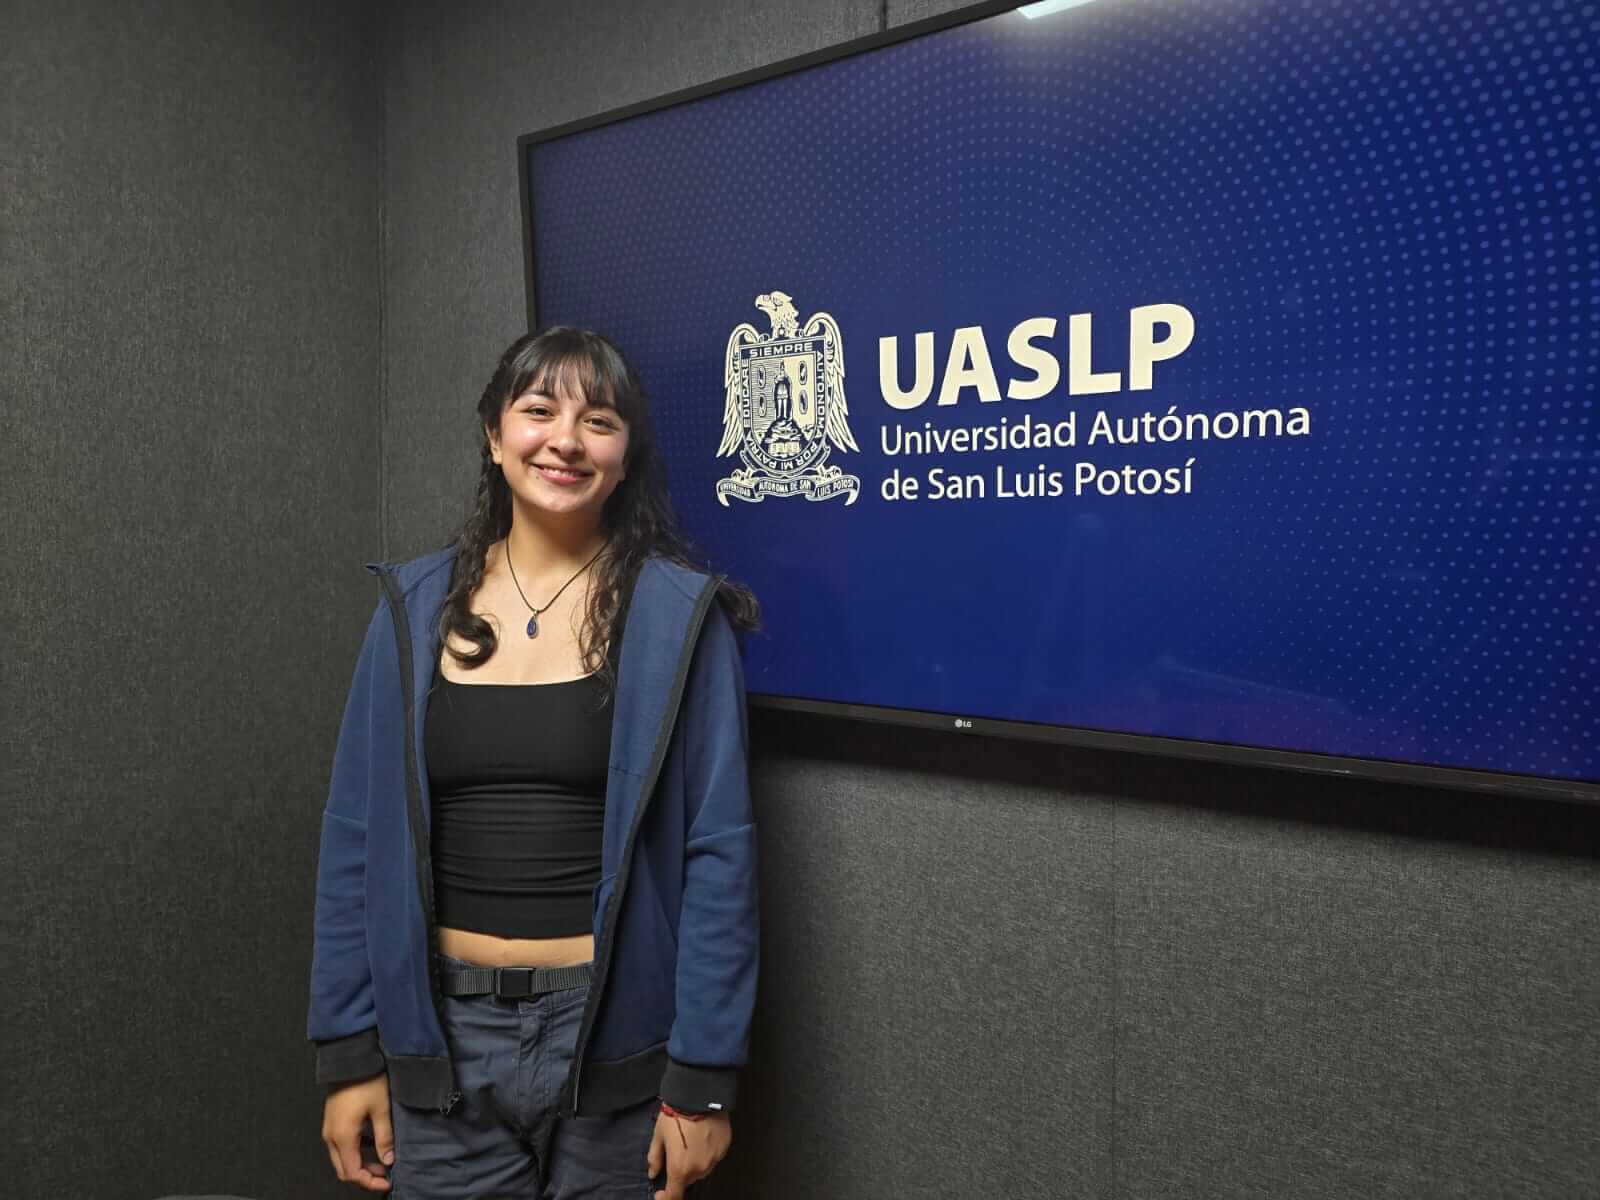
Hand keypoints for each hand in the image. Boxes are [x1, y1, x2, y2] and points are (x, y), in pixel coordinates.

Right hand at [321, 1073, 394, 1191]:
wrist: (350, 1057)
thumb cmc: (367, 1079)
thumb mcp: (381, 1109)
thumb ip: (384, 1138)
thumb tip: (389, 1160)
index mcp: (342, 1136)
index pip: (352, 1172)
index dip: (370, 1182)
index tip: (388, 1182)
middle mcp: (330, 1136)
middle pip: (344, 1169)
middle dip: (365, 1177)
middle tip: (386, 1175)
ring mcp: (329, 1129)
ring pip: (341, 1159)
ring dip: (360, 1165)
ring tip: (382, 1162)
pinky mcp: (332, 1121)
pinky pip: (340, 1146)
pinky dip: (355, 1153)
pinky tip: (372, 1147)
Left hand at [647, 1108, 730, 1199]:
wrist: (698, 1095)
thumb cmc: (676, 1114)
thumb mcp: (659, 1136)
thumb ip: (655, 1158)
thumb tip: (653, 1172)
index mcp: (680, 1168)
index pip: (674, 1195)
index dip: (666, 1197)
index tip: (661, 1193)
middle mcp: (699, 1168)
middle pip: (689, 1180)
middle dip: (681, 1171)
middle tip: (677, 1152)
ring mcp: (714, 1159)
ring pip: (702, 1169)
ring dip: (695, 1162)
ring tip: (690, 1141)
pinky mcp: (724, 1147)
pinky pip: (714, 1156)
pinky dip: (707, 1151)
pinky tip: (702, 1136)